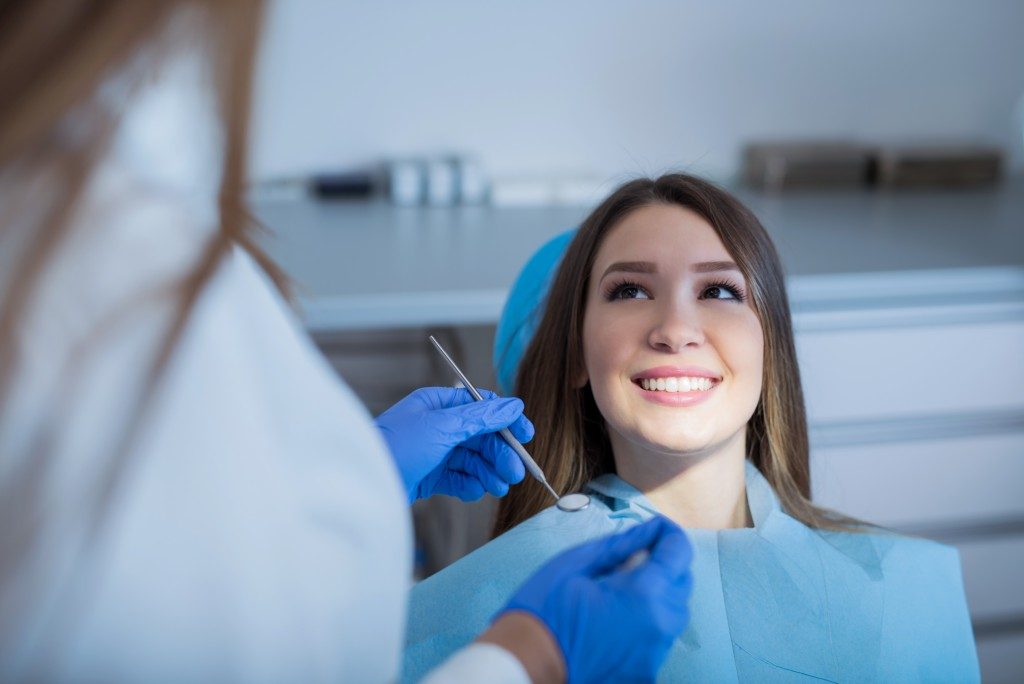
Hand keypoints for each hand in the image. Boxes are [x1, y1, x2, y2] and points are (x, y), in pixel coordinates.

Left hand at [375, 387, 532, 502]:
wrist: (362, 484)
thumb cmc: (395, 447)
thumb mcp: (442, 427)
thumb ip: (480, 418)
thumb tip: (513, 406)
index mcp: (437, 405)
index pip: (481, 407)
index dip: (506, 420)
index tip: (527, 436)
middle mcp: (437, 426)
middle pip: (480, 437)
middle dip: (499, 454)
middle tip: (515, 472)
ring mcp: (433, 451)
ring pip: (472, 459)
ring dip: (488, 472)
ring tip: (499, 486)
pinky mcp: (429, 476)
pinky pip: (458, 478)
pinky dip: (470, 484)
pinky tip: (475, 490)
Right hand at [497, 516, 692, 683]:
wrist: (528, 664)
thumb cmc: (545, 610)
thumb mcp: (577, 563)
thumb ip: (620, 544)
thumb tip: (649, 530)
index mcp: (645, 594)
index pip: (679, 550)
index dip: (667, 532)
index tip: (650, 528)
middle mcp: (660, 625)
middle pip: (682, 580)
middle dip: (664, 561)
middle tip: (629, 557)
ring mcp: (655, 652)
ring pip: (674, 609)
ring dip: (658, 591)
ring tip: (620, 588)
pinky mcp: (646, 670)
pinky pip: (659, 634)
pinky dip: (648, 618)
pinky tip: (617, 615)